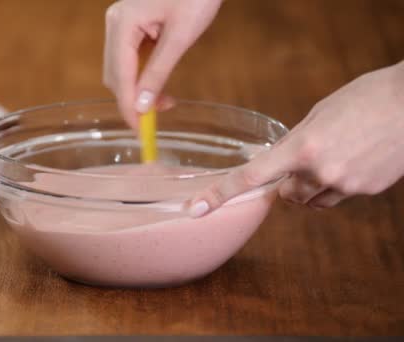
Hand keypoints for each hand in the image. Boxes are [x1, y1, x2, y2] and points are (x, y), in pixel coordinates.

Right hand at [103, 0, 222, 127]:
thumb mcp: (180, 37)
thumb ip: (158, 73)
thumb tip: (142, 106)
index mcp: (122, 23)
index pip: (120, 77)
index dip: (128, 107)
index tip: (140, 131)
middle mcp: (116, 23)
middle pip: (115, 75)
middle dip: (134, 100)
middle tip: (158, 118)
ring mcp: (121, 22)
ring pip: (121, 69)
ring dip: (138, 89)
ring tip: (165, 101)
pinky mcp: (132, 24)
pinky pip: (130, 58)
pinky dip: (142, 75)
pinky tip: (159, 83)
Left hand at [188, 61, 403, 216]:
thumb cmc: (364, 98)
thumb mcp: (319, 114)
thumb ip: (294, 143)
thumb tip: (277, 165)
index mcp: (302, 146)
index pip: (250, 177)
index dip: (220, 195)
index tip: (195, 209)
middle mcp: (320, 171)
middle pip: (286, 194)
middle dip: (287, 182)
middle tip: (305, 159)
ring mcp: (345, 184)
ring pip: (311, 200)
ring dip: (311, 186)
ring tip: (336, 155)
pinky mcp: (365, 191)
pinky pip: (337, 197)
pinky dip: (338, 184)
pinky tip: (355, 159)